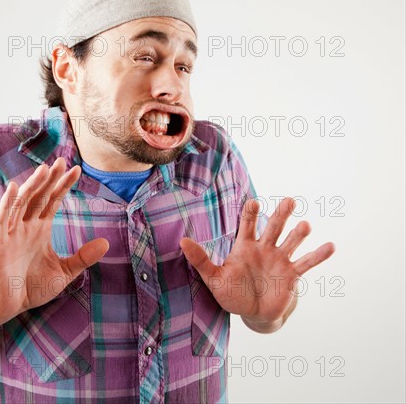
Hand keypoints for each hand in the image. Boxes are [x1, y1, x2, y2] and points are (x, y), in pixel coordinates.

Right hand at [0, 158, 108, 327]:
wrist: (8, 307)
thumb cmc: (32, 288)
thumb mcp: (64, 272)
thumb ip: (82, 258)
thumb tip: (106, 243)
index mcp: (40, 229)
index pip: (52, 200)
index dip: (63, 185)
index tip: (77, 170)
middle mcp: (25, 226)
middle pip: (38, 196)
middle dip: (49, 178)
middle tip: (61, 160)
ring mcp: (11, 232)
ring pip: (21, 202)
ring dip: (32, 185)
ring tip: (44, 169)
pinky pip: (1, 219)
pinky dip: (6, 203)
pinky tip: (14, 188)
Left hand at [180, 197, 334, 324]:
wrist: (252, 313)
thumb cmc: (232, 293)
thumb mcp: (213, 278)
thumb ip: (200, 260)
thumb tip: (182, 241)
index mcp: (245, 247)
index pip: (247, 225)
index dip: (250, 213)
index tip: (253, 201)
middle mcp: (264, 249)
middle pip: (273, 227)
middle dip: (280, 215)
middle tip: (289, 200)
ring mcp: (280, 260)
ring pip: (291, 242)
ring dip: (299, 234)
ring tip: (305, 225)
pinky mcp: (292, 274)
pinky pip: (306, 263)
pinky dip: (318, 255)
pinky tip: (330, 246)